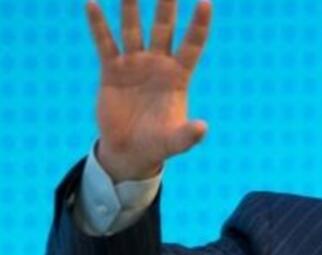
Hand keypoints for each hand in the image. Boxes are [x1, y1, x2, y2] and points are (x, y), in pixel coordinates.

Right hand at [87, 0, 211, 180]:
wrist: (130, 151)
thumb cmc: (158, 145)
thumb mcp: (174, 142)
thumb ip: (188, 135)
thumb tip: (202, 128)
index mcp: (178, 77)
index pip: (192, 45)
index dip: (199, 25)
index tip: (206, 2)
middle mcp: (158, 65)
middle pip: (164, 27)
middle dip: (166, 4)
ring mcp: (134, 65)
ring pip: (133, 29)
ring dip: (130, 6)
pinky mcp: (111, 71)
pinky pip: (104, 43)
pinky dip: (98, 25)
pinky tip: (92, 4)